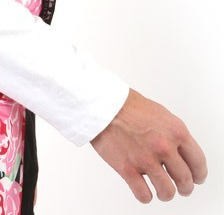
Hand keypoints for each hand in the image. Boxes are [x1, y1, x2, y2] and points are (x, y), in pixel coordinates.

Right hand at [90, 87, 207, 202]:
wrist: (100, 104)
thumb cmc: (126, 105)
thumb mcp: (160, 114)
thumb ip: (172, 134)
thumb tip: (179, 153)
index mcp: (176, 132)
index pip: (198, 163)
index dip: (198, 174)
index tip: (196, 178)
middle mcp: (164, 147)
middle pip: (185, 180)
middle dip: (184, 187)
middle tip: (181, 188)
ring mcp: (146, 159)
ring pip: (167, 192)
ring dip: (166, 194)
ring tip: (161, 191)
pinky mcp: (127, 169)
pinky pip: (144, 195)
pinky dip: (145, 196)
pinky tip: (142, 189)